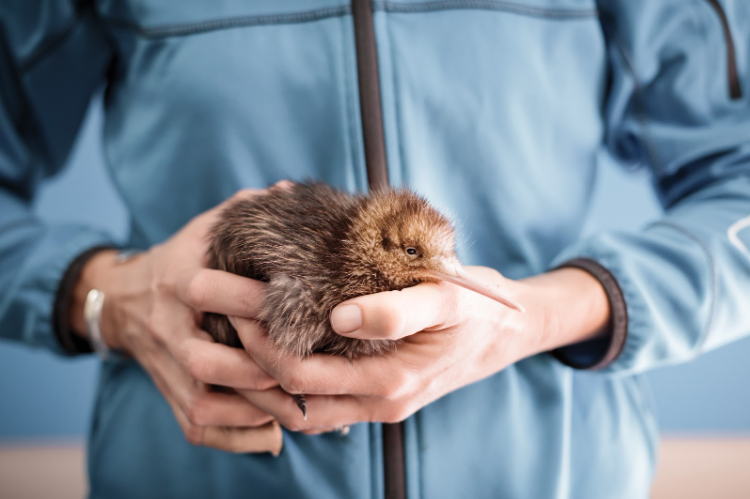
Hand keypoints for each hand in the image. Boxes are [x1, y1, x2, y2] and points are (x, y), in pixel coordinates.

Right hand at [70, 187, 286, 453]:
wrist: (123, 300)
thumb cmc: (182, 260)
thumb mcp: (205, 229)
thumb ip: (245, 210)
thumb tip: (289, 190)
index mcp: (180, 281)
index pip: (210, 293)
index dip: (254, 302)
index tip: (303, 306)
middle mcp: (169, 328)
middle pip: (205, 361)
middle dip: (257, 369)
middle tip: (306, 369)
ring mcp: (166, 366)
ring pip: (203, 402)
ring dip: (252, 409)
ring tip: (299, 406)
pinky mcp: (168, 393)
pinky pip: (197, 426)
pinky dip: (236, 436)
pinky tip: (272, 431)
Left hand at [231, 267, 610, 431]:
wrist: (507, 330)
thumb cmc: (480, 309)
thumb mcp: (449, 298)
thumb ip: (397, 309)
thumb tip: (338, 316)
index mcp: (389, 384)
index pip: (300, 374)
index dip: (260, 342)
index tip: (231, 299)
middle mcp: (375, 402)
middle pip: (288, 392)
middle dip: (243, 352)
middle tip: (208, 300)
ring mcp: (373, 400)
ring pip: (298, 402)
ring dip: (259, 369)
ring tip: (225, 326)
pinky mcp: (374, 389)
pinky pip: (318, 395)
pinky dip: (286, 375)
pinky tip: (268, 341)